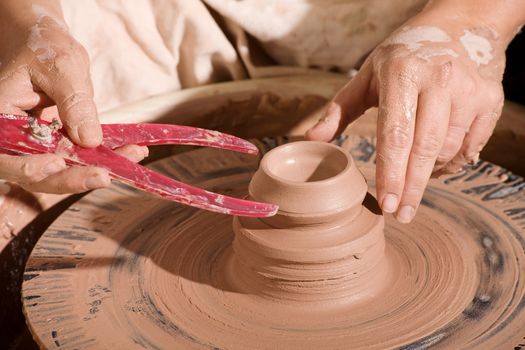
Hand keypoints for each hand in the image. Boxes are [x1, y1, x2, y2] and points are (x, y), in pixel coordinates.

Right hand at [0, 2, 146, 193]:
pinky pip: (77, 159)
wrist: (47, 43)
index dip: (28, 167)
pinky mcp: (55, 145)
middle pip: (35, 174)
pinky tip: (132, 151)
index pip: (5, 154)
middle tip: (104, 176)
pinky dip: (102, 158)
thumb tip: (89, 140)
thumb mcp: (62, 67)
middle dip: (70, 178)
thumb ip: (74, 103)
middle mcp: (12, 137)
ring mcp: (34, 145)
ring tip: (130, 158)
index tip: (57, 164)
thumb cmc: (44, 45)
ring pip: (60, 172)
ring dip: (93, 171)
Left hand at [306, 11, 509, 222]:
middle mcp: (439, 80)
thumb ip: (338, 110)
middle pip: (424, 149)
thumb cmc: (402, 58)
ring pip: (448, 150)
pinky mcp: (489, 99)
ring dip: (429, 174)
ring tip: (414, 182)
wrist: (458, 27)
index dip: (390, 174)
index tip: (386, 204)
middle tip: (401, 216)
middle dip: (412, 188)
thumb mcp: (367, 76)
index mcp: (402, 73)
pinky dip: (452, 162)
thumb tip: (309, 139)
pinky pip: (470, 146)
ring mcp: (468, 89)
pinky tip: (436, 165)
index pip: (395, 134)